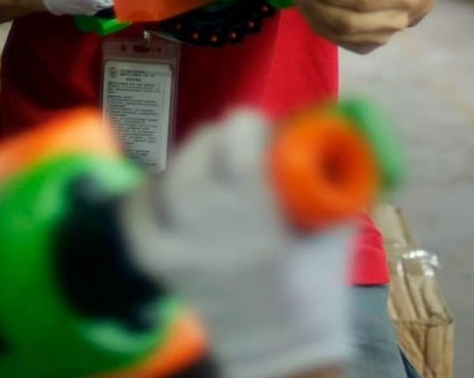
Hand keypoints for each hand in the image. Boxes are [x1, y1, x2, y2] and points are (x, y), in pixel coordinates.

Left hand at [123, 109, 358, 377]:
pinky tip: (166, 185)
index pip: (238, 149)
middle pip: (196, 157)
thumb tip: (327, 129)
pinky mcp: (158, 262)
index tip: (260, 128)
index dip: (247, 126)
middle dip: (217, 137)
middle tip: (234, 140)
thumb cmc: (316, 284)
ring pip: (167, 181)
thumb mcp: (338, 227)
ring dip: (187, 159)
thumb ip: (335, 176)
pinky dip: (146, 193)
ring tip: (208, 160)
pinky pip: (136, 215)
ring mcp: (179, 249)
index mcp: (262, 224)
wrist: (282, 348)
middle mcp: (213, 233)